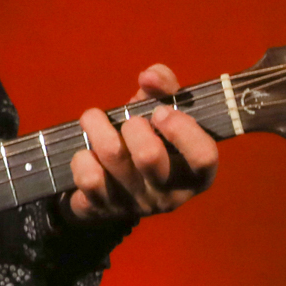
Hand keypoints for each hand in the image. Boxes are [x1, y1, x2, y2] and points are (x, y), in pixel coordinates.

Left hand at [61, 63, 219, 226]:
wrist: (111, 186)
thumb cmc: (146, 139)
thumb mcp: (160, 112)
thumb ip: (164, 88)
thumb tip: (150, 76)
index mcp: (195, 173)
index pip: (203, 156)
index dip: (181, 128)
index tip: (161, 112)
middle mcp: (169, 195)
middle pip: (149, 155)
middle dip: (132, 125)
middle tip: (128, 121)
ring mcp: (135, 205)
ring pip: (112, 157)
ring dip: (97, 128)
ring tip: (94, 121)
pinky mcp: (104, 209)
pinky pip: (88, 177)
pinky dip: (82, 157)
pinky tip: (86, 155)